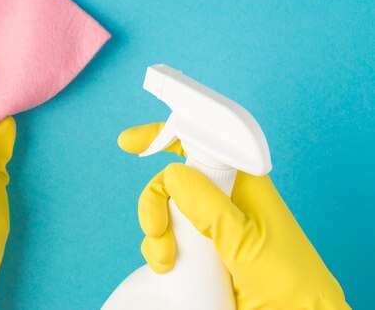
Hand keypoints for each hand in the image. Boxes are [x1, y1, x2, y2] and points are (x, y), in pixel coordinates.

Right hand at [118, 122, 349, 309]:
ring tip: (167, 260)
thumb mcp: (245, 240)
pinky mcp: (198, 252)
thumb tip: (172, 175)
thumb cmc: (287, 278)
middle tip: (156, 229)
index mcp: (240, 183)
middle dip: (154, 202)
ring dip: (155, 235)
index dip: (163, 136)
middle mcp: (221, 200)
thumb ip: (208, 206)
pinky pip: (164, 240)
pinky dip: (157, 251)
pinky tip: (168, 267)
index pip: (198, 145)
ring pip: (163, 213)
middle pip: (170, 182)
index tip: (129, 143)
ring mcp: (208, 226)